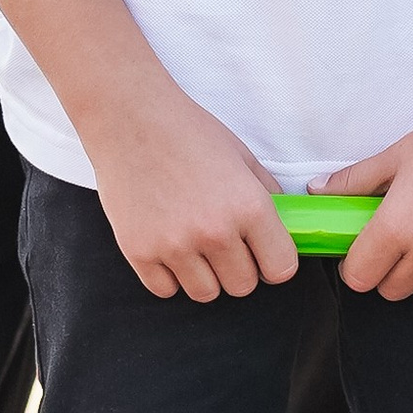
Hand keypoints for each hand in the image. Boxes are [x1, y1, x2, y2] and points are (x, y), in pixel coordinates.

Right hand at [90, 92, 302, 302]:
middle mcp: (215, 232)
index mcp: (248, 206)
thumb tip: (284, 225)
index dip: (275, 263)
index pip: (281, 269)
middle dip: (239, 268)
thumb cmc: (187, 131)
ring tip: (194, 244)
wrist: (128, 118)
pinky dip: (169, 275)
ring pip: (206, 293)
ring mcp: (175, 246)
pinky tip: (167, 246)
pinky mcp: (139, 252)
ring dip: (205, 275)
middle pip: (243, 286)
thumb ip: (266, 193)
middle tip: (224, 244)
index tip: (264, 255)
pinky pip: (166, 290)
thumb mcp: (240, 155)